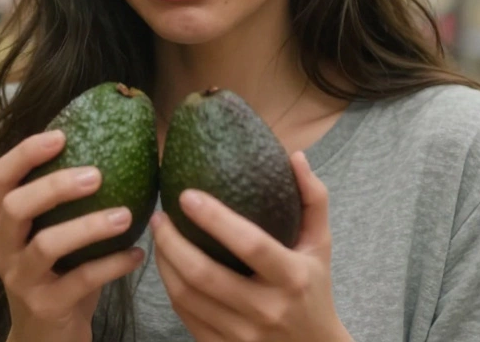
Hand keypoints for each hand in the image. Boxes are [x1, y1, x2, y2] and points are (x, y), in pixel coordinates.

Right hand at [0, 129, 145, 341]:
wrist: (45, 341)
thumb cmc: (59, 278)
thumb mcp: (54, 238)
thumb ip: (69, 205)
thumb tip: (121, 148)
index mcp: (6, 226)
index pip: (0, 178)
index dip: (25, 153)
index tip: (61, 134)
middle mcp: (5, 250)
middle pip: (16, 207)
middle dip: (55, 186)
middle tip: (97, 175)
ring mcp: (21, 281)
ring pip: (47, 245)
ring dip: (90, 226)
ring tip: (126, 215)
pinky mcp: (45, 308)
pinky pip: (80, 281)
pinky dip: (112, 264)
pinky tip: (138, 255)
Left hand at [151, 151, 351, 341]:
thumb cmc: (314, 289)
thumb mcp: (321, 245)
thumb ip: (313, 199)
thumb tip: (294, 156)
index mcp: (292, 278)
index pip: (250, 244)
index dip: (215, 219)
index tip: (186, 195)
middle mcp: (267, 309)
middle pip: (204, 275)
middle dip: (172, 242)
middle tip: (159, 217)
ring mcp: (243, 335)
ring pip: (187, 297)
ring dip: (164, 263)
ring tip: (158, 236)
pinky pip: (185, 316)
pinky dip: (170, 288)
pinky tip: (167, 265)